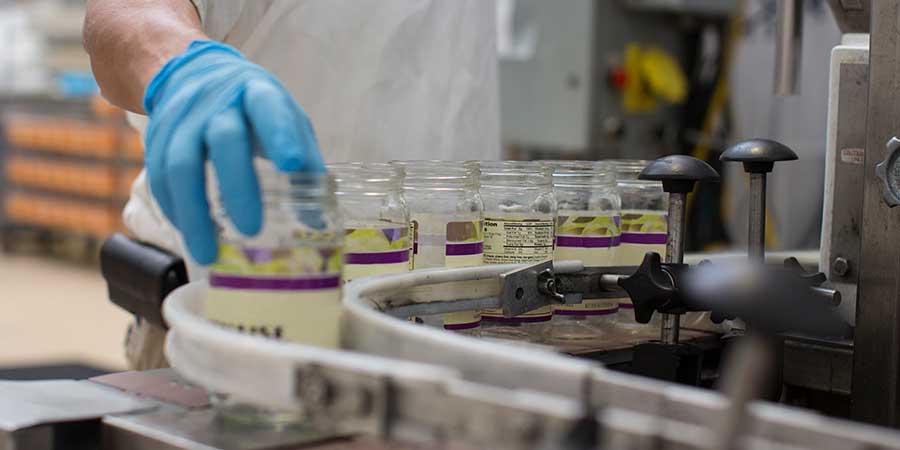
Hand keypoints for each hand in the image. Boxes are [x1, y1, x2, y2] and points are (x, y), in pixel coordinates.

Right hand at [143, 40, 322, 263]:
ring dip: (194, 212)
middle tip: (252, 229)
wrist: (193, 72)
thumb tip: (318, 222)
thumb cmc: (252, 106)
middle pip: (224, 138)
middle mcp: (216, 102)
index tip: (293, 165)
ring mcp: (181, 118)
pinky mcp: (156, 137)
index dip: (281, 134)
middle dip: (237, 185)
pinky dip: (174, 210)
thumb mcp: (285, 119)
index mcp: (257, 92)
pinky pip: (158, 177)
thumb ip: (305, 162)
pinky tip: (190, 234)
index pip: (268, 108)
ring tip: (209, 253)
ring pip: (180, 164)